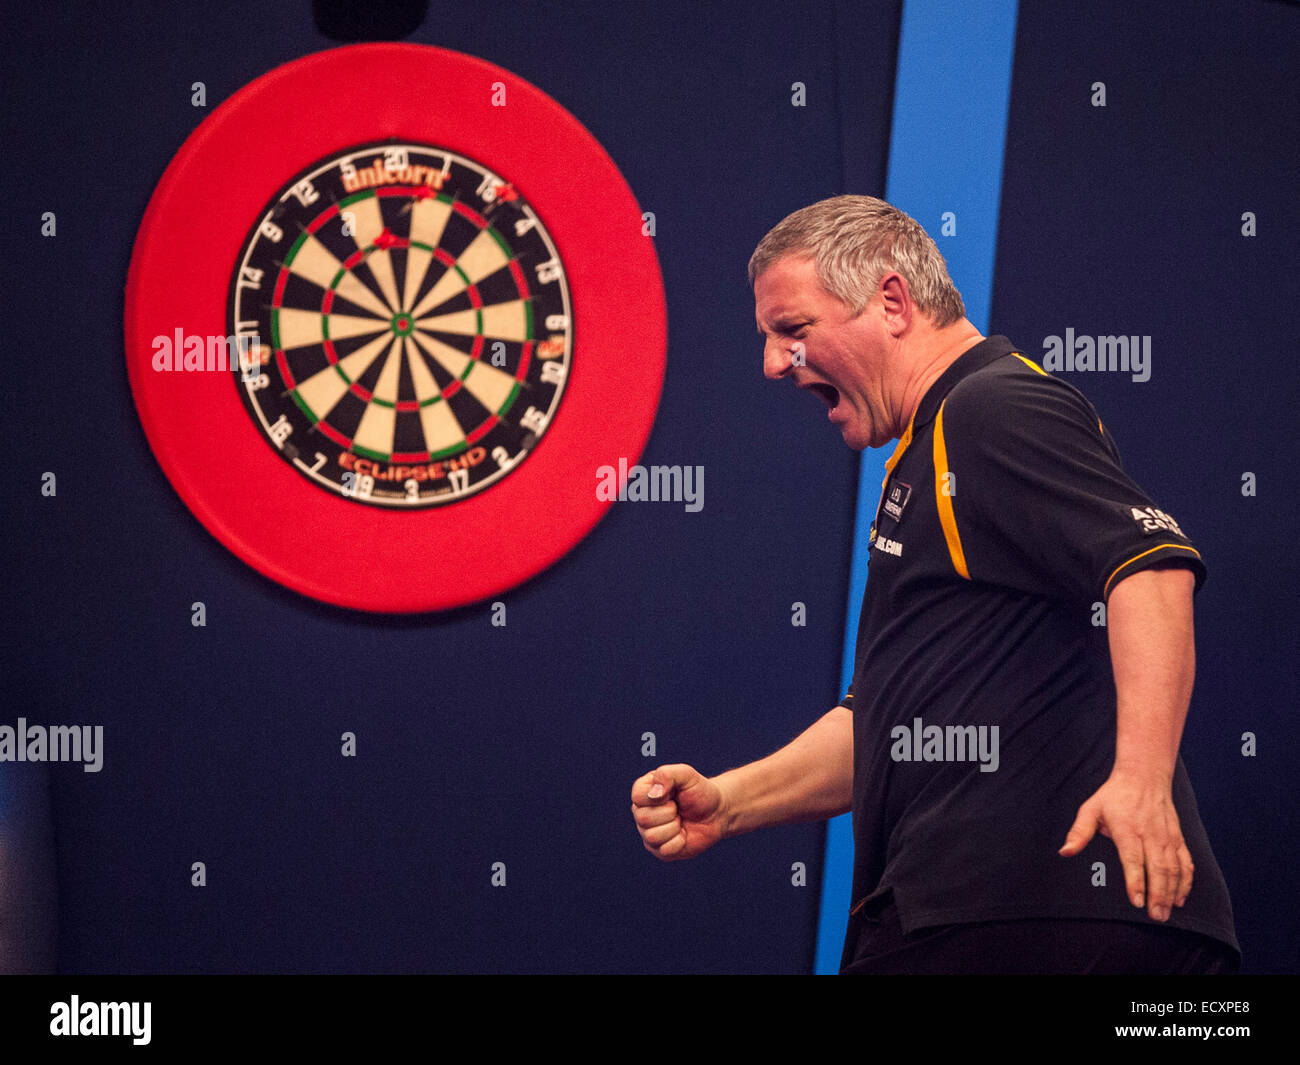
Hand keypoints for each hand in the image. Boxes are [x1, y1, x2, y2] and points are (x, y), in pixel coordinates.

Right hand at [630, 764, 725, 860]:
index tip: (672, 793)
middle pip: (643, 818)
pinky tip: (683, 833)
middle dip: (669, 812)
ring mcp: (648, 833)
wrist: (716, 813)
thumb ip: (667, 774)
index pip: (638, 797)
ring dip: (674, 827)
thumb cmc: (699, 791)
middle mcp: (641, 812)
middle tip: (678, 808)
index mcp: (643, 791)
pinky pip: (664, 850)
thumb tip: (654, 793)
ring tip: (680, 820)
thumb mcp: (686, 774)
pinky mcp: (659, 850)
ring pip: (652, 836)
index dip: (659, 797)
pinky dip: (679, 841)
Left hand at [1058, 769, 1192, 921]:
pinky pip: (1186, 862)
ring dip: (1172, 892)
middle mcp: (1150, 834)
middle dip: (1158, 895)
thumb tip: (1064, 852)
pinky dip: (1186, 881)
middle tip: (1155, 917)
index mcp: (1127, 829)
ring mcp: (1167, 837)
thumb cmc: (1113, 795)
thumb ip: (1078, 832)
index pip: (1133, 859)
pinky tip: (1180, 898)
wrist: (1144, 776)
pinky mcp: (1178, 838)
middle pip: (1158, 868)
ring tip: (1166, 913)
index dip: (1136, 882)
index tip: (1137, 901)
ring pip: (1174, 868)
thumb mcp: (1090, 808)